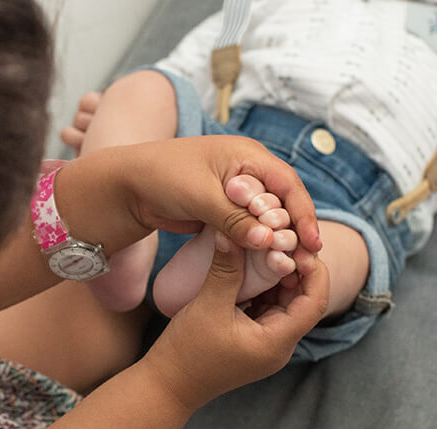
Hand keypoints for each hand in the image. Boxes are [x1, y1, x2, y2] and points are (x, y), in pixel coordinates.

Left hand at [123, 136, 322, 256]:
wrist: (125, 187)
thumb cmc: (161, 178)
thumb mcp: (201, 196)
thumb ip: (235, 218)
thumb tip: (268, 240)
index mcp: (247, 155)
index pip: (288, 184)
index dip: (303, 214)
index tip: (312, 243)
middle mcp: (246, 169)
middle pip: (283, 201)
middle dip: (295, 229)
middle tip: (306, 260)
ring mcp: (234, 190)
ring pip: (266, 216)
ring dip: (277, 238)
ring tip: (291, 265)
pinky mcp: (221, 208)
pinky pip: (248, 225)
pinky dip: (257, 241)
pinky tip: (266, 261)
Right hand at [142, 233, 329, 410]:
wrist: (165, 386)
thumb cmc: (186, 353)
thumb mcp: (207, 307)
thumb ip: (225, 269)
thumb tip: (232, 232)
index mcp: (277, 342)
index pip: (315, 302)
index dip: (313, 270)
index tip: (296, 245)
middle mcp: (278, 345)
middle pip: (302, 300)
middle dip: (294, 268)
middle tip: (278, 239)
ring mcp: (264, 343)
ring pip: (283, 302)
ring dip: (276, 276)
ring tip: (263, 248)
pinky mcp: (250, 340)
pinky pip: (265, 308)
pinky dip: (261, 287)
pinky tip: (248, 267)